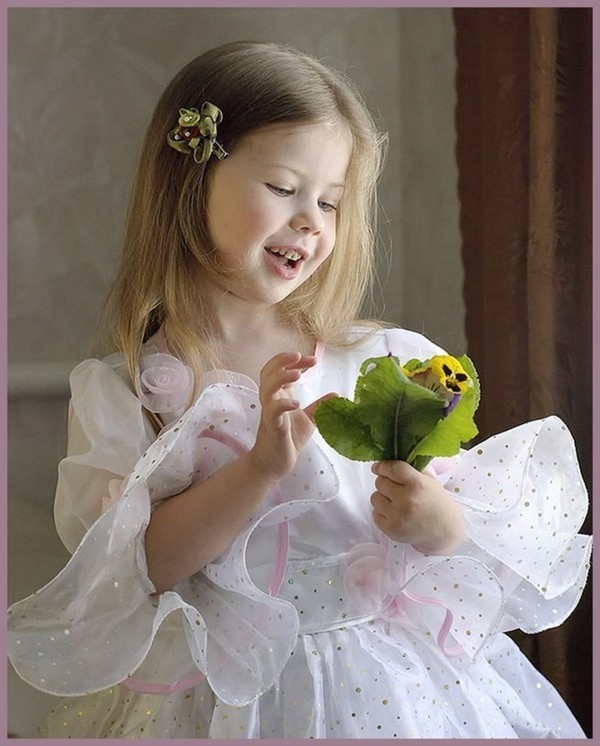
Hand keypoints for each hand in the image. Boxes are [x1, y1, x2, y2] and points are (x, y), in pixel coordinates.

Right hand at [249, 351, 334, 481]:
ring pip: (267, 387)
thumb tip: (336, 394)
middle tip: (299, 355)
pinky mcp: (272, 426)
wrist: (276, 462)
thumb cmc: (289, 438)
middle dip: (282, 360)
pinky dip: (283, 404)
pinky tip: (296, 403)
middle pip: (268, 371)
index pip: (281, 369)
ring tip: (297, 374)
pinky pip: (273, 410)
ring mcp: (269, 412)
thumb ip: (320, 405)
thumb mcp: (309, 418)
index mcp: (280, 394)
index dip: (294, 361)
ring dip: (281, 377)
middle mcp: (272, 399)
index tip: (312, 360)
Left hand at [370, 460, 465, 554]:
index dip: (382, 466)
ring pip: (374, 497)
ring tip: (395, 501)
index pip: (392, 468)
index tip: (378, 467)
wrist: (443, 530)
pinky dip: (382, 512)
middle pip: (380, 482)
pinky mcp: (391, 529)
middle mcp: (406, 500)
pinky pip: (374, 513)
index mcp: (417, 484)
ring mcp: (397, 516)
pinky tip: (394, 513)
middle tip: (394, 487)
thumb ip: (410, 468)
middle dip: (385, 482)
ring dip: (382, 497)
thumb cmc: (436, 502)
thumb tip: (388, 460)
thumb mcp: (429, 480)